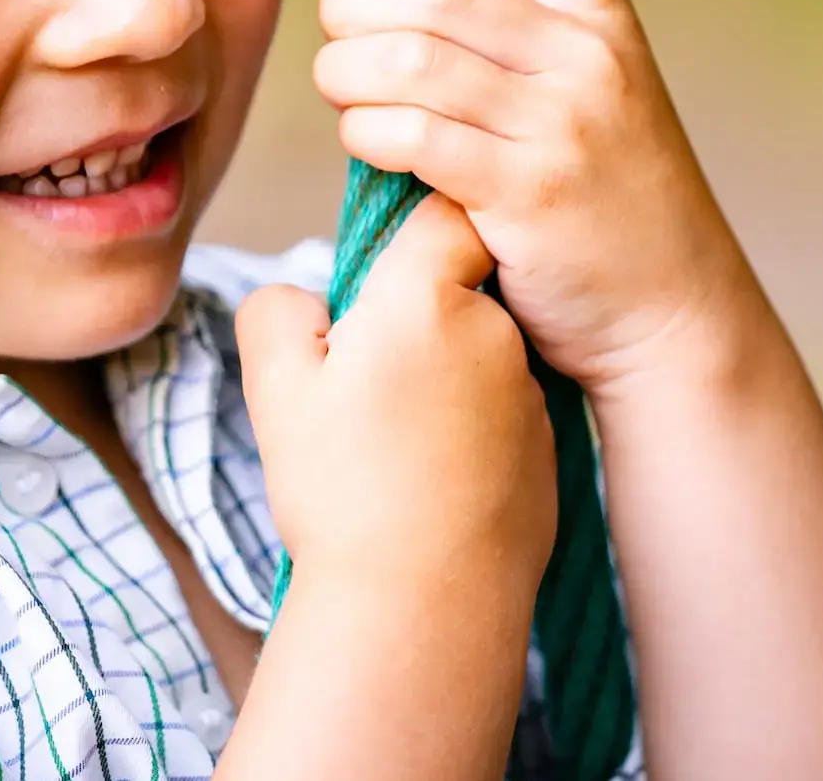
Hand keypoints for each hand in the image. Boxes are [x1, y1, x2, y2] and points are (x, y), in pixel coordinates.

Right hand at [234, 193, 555, 592]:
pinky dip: (468, 436)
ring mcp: (529, 396)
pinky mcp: (546, 451)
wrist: (424, 607)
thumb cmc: (343, 493)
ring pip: (476, 360)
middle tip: (361, 388)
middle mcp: (493, 334)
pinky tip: (429, 487)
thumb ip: (278, 314)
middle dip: (413, 322)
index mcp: (426, 300)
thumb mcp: (275, 391)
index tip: (385, 254)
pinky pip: (498, 419)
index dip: (415, 223)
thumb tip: (304, 299)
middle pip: (455, 292)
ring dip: (440, 382)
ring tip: (390, 454)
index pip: (443, 214)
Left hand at [314, 0, 764, 393]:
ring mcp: (561, 120)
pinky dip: (367, 131)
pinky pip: (408, 131)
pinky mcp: (527, 187)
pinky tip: (372, 143)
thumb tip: (406, 19)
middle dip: (357, 7)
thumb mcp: (592, 109)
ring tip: (347, 94)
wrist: (671, 321)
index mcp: (604, 21)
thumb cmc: (608, 215)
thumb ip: (519, 55)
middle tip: (342, 37)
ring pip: (407, 55)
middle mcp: (588, 55)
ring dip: (347, 73)